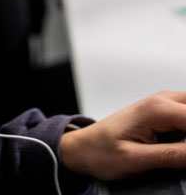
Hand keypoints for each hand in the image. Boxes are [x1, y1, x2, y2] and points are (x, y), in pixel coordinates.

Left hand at [60, 91, 185, 180]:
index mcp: (157, 109)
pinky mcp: (164, 115)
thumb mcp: (137, 159)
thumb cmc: (102, 151)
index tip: (185, 153)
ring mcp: (164, 105)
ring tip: (177, 152)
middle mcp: (162, 100)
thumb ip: (173, 156)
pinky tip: (180, 149)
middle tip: (182, 153)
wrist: (84, 147)